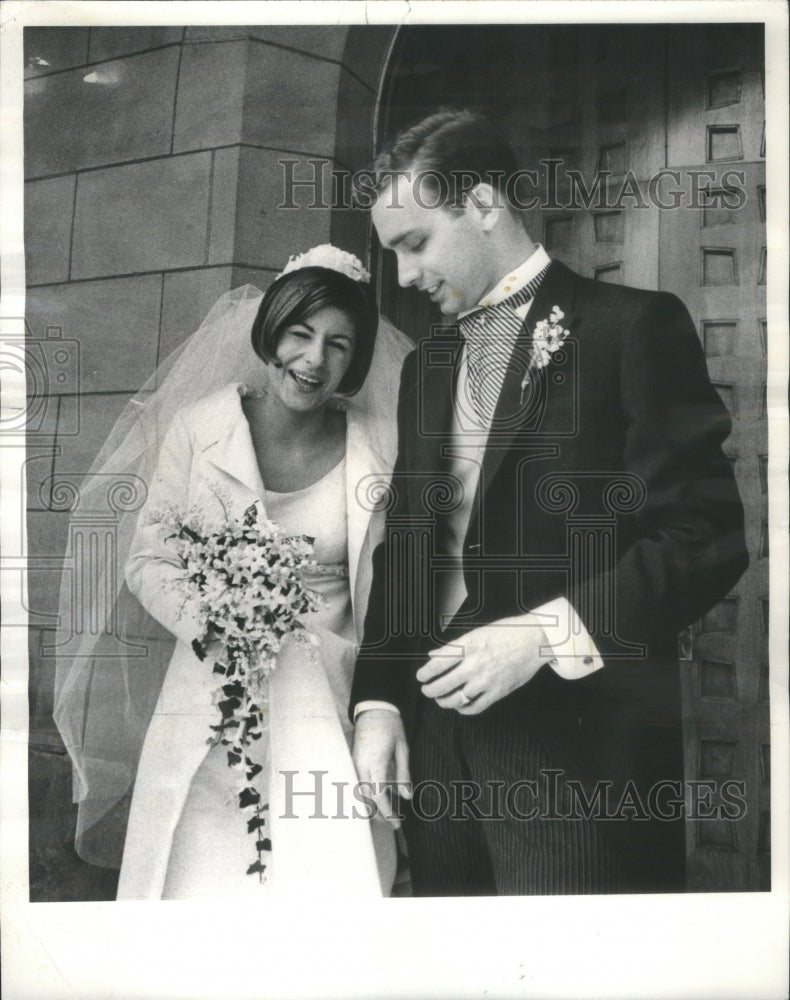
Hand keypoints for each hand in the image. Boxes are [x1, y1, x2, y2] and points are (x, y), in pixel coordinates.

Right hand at [352, 709, 411, 828]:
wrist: (373, 709)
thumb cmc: (391, 727)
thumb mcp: (403, 748)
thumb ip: (404, 773)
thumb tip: (407, 797)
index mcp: (375, 762)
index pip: (378, 795)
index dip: (387, 812)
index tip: (398, 823)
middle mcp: (360, 765)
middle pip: (366, 799)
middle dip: (380, 815)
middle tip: (395, 824)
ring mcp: (353, 764)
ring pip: (358, 795)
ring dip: (371, 808)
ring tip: (387, 816)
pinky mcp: (352, 763)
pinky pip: (356, 785)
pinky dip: (365, 797)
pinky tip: (377, 802)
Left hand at [416, 615, 550, 714]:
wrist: (534, 639)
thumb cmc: (506, 632)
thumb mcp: (477, 632)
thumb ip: (454, 646)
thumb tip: (433, 654)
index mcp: (468, 646)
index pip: (438, 663)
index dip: (425, 673)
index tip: (421, 676)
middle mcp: (475, 664)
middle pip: (443, 684)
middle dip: (430, 690)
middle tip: (426, 690)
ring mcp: (487, 680)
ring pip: (457, 699)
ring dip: (444, 701)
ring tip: (440, 699)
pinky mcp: (498, 692)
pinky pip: (475, 707)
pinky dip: (464, 709)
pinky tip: (460, 705)